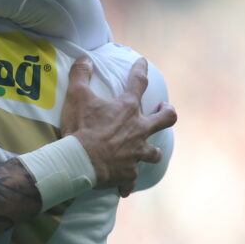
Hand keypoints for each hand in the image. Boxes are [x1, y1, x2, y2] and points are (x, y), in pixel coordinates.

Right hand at [58, 56, 176, 191]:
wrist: (81, 160)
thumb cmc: (81, 127)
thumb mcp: (77, 95)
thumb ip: (81, 74)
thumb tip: (85, 57)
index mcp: (127, 109)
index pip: (138, 83)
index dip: (140, 70)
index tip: (142, 62)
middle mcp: (139, 130)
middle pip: (165, 119)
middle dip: (167, 112)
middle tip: (165, 109)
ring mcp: (136, 153)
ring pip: (155, 153)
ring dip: (152, 152)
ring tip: (149, 152)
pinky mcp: (129, 173)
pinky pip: (131, 180)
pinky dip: (127, 182)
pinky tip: (124, 186)